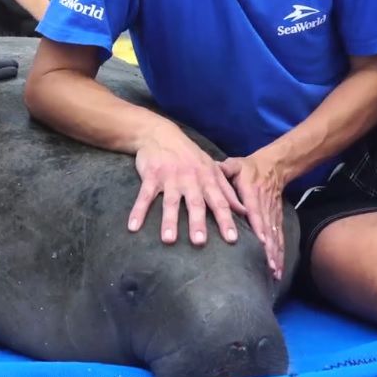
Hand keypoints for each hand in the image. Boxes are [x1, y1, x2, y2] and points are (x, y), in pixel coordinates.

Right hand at [130, 125, 246, 246]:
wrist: (160, 134)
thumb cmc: (190, 155)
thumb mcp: (212, 168)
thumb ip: (227, 191)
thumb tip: (244, 211)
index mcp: (207, 179)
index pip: (219, 202)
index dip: (226, 220)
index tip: (232, 240)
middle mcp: (190, 179)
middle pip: (195, 204)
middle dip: (198, 223)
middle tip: (200, 242)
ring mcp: (170, 178)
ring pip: (171, 202)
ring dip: (169, 221)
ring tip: (169, 240)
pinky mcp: (151, 176)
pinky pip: (144, 196)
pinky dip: (138, 211)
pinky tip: (133, 227)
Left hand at [219, 153, 284, 279]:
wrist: (274, 167)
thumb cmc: (248, 168)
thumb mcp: (236, 164)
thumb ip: (224, 169)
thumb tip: (212, 170)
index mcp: (253, 194)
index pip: (256, 211)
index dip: (259, 226)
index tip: (260, 241)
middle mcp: (265, 207)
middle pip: (268, 229)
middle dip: (269, 249)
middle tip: (268, 266)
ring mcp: (273, 215)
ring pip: (275, 237)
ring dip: (275, 255)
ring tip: (274, 273)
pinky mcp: (277, 221)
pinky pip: (279, 239)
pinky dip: (280, 255)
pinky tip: (278, 271)